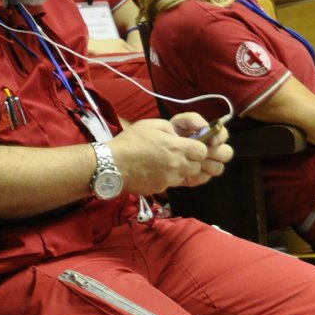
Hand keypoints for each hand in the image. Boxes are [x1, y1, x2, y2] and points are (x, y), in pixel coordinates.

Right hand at [109, 118, 225, 193]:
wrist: (111, 164)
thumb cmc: (129, 142)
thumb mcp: (150, 125)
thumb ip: (169, 128)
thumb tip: (177, 136)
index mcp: (176, 147)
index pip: (203, 151)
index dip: (198, 148)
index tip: (189, 146)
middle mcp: (177, 165)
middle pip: (197, 166)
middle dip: (191, 161)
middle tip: (178, 156)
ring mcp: (169, 179)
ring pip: (185, 177)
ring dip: (180, 171)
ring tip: (164, 165)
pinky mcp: (160, 189)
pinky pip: (170, 184)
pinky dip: (166, 179)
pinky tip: (153, 172)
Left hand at [169, 112, 232, 178]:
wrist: (158, 149)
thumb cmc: (171, 132)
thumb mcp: (180, 121)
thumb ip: (193, 120)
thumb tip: (206, 127)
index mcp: (211, 135)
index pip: (224, 135)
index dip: (220, 137)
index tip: (211, 140)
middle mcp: (213, 150)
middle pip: (226, 153)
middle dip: (217, 153)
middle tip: (203, 151)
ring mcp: (207, 165)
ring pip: (218, 168)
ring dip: (207, 164)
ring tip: (192, 160)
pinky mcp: (198, 177)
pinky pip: (204, 178)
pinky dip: (196, 174)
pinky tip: (186, 169)